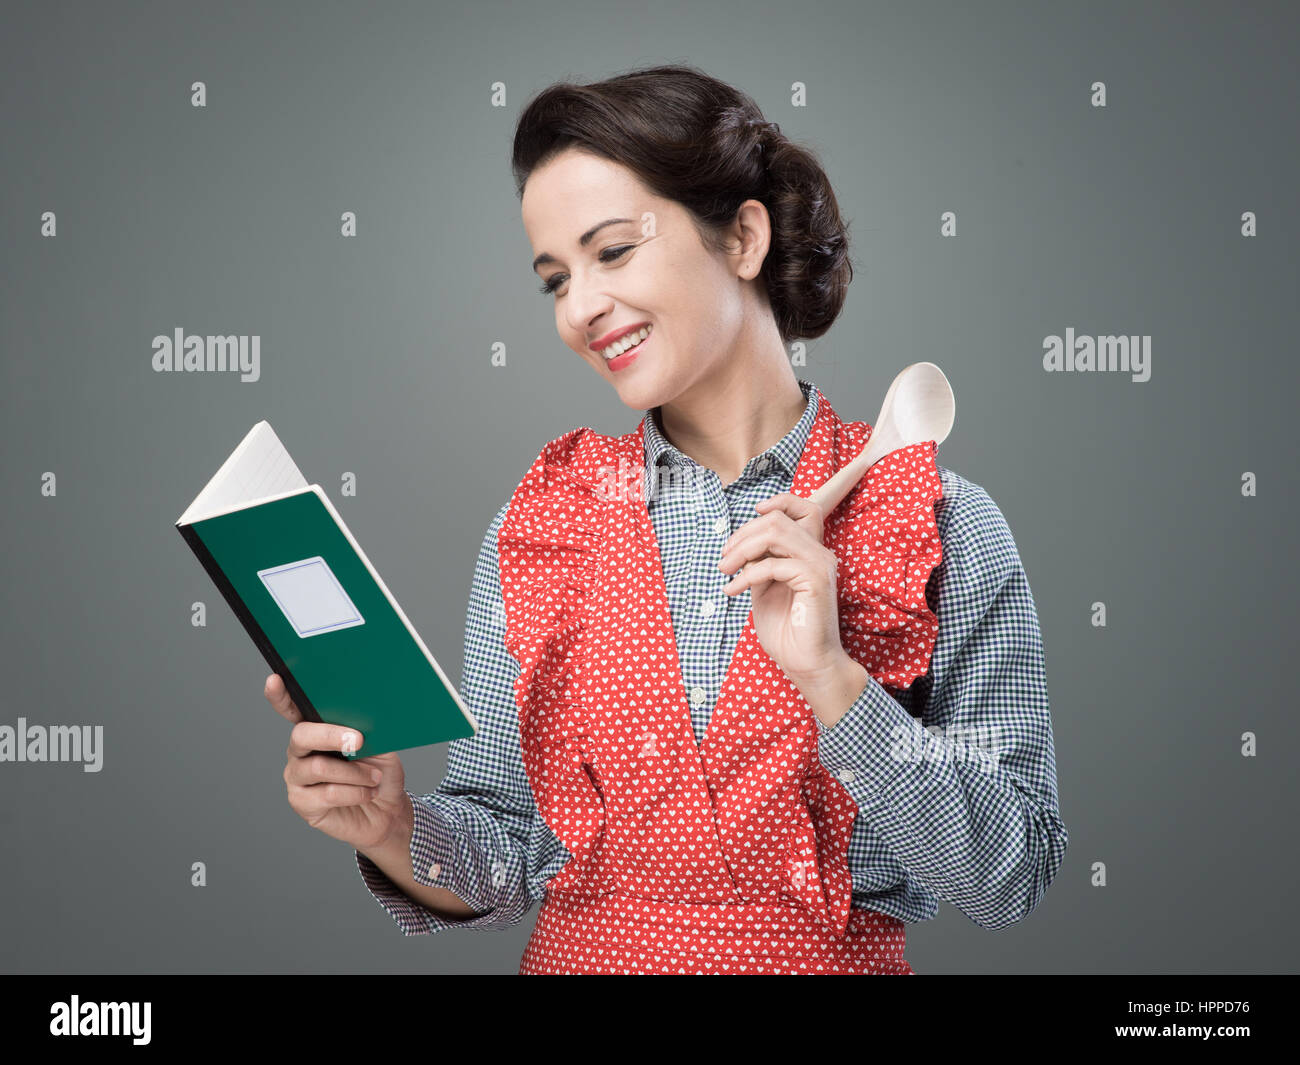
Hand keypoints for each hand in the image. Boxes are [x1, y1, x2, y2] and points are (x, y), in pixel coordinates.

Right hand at [266, 673, 409, 850]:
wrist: (387, 811)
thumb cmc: (380, 773)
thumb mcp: (380, 746)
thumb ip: (366, 731)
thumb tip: (359, 721)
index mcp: (317, 730)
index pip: (292, 709)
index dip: (280, 696)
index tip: (274, 680)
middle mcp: (300, 752)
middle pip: (301, 736)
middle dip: (332, 736)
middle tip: (358, 741)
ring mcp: (298, 777)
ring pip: (319, 767)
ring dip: (355, 772)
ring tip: (374, 777)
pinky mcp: (302, 803)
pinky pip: (327, 794)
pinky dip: (355, 792)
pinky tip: (368, 792)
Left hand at [718, 492, 847, 684]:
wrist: (807, 664)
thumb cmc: (787, 631)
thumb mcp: (765, 588)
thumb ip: (758, 562)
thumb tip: (741, 545)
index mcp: (811, 553)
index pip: (803, 508)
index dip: (777, 502)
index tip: (751, 515)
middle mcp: (820, 554)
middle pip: (778, 519)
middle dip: (742, 534)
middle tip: (724, 561)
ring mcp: (820, 565)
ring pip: (775, 532)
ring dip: (741, 549)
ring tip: (725, 571)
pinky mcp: (814, 580)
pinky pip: (772, 564)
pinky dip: (746, 575)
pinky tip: (733, 590)